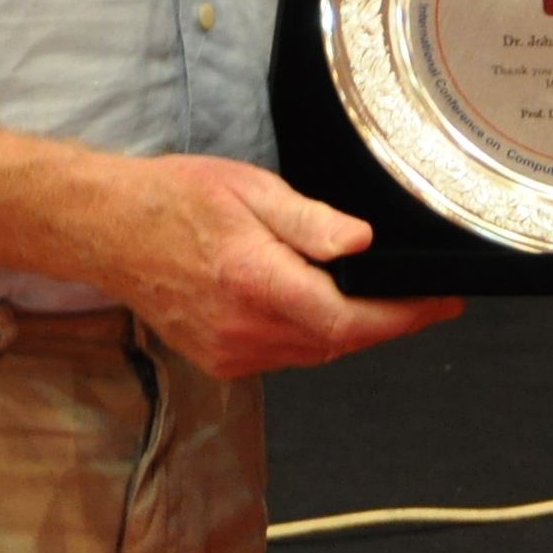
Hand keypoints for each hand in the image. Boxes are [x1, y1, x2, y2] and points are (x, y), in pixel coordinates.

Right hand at [108, 154, 456, 379]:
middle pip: (339, 343)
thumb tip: (363, 242)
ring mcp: (230, 353)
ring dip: (349, 332)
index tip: (441, 303)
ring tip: (377, 301)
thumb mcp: (250, 190)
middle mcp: (244, 329)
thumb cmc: (175, 200)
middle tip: (422, 299)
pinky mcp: (220, 361)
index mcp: (256, 282)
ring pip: (313, 354)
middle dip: (386, 323)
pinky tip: (317, 308)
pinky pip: (284, 356)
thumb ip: (310, 222)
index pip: (349, 321)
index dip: (403, 318)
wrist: (110, 231)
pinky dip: (310, 337)